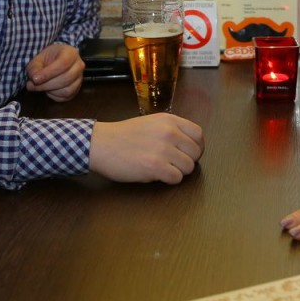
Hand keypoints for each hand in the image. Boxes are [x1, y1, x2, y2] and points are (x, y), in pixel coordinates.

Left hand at [25, 43, 84, 101]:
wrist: (54, 62)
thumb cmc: (47, 59)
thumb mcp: (37, 59)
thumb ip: (34, 68)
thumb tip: (35, 79)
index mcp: (71, 53)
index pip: (63, 63)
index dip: (49, 73)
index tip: (35, 79)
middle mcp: (79, 66)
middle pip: (66, 78)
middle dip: (47, 84)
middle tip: (32, 85)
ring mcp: (79, 79)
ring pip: (67, 90)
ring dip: (50, 91)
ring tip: (39, 87)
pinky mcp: (76, 90)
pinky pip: (66, 97)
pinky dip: (54, 96)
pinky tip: (47, 90)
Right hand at [89, 114, 204, 183]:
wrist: (101, 144)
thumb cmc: (123, 136)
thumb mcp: (151, 123)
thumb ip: (170, 130)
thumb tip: (187, 145)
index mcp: (169, 120)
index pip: (198, 134)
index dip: (196, 147)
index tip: (188, 153)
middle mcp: (169, 132)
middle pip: (196, 153)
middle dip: (188, 161)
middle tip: (174, 164)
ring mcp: (163, 149)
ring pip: (189, 167)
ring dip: (178, 172)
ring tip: (163, 169)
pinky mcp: (155, 166)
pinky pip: (176, 178)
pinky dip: (169, 180)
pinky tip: (157, 175)